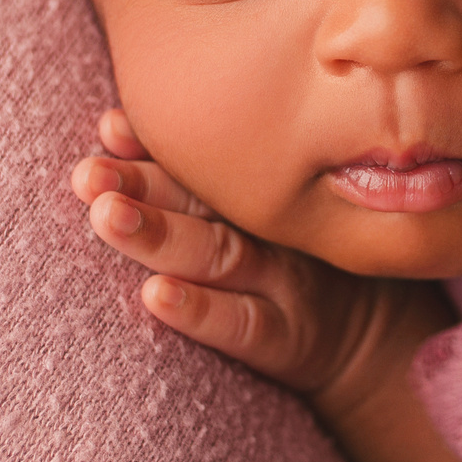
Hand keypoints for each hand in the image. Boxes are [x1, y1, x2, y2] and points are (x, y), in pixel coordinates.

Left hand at [70, 109, 406, 397]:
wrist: (371, 337)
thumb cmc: (291, 264)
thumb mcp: (259, 211)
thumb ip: (192, 176)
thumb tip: (107, 123)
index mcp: (256, 193)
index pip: (200, 163)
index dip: (152, 146)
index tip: (108, 129)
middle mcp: (268, 228)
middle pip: (201, 202)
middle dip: (143, 185)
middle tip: (90, 176)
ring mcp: (280, 280)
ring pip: (215, 253)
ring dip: (158, 235)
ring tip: (106, 216)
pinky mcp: (284, 336)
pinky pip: (239, 322)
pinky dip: (197, 309)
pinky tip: (155, 297)